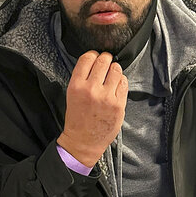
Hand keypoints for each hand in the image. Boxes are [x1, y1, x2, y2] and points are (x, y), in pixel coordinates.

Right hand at [57, 51, 127, 166]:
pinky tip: (116, 87)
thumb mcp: (72, 95)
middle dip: (106, 60)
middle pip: (104, 60)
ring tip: (112, 76)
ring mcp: (106, 97)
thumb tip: (96, 61)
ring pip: (116, 70)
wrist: (83, 141)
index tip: (96, 57)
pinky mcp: (118, 105)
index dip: (93, 55)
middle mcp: (91, 89)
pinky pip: (124, 83)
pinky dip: (121, 82)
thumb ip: (83, 78)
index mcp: (76, 86)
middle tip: (106, 64)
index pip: (87, 58)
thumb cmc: (78, 119)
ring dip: (115, 70)